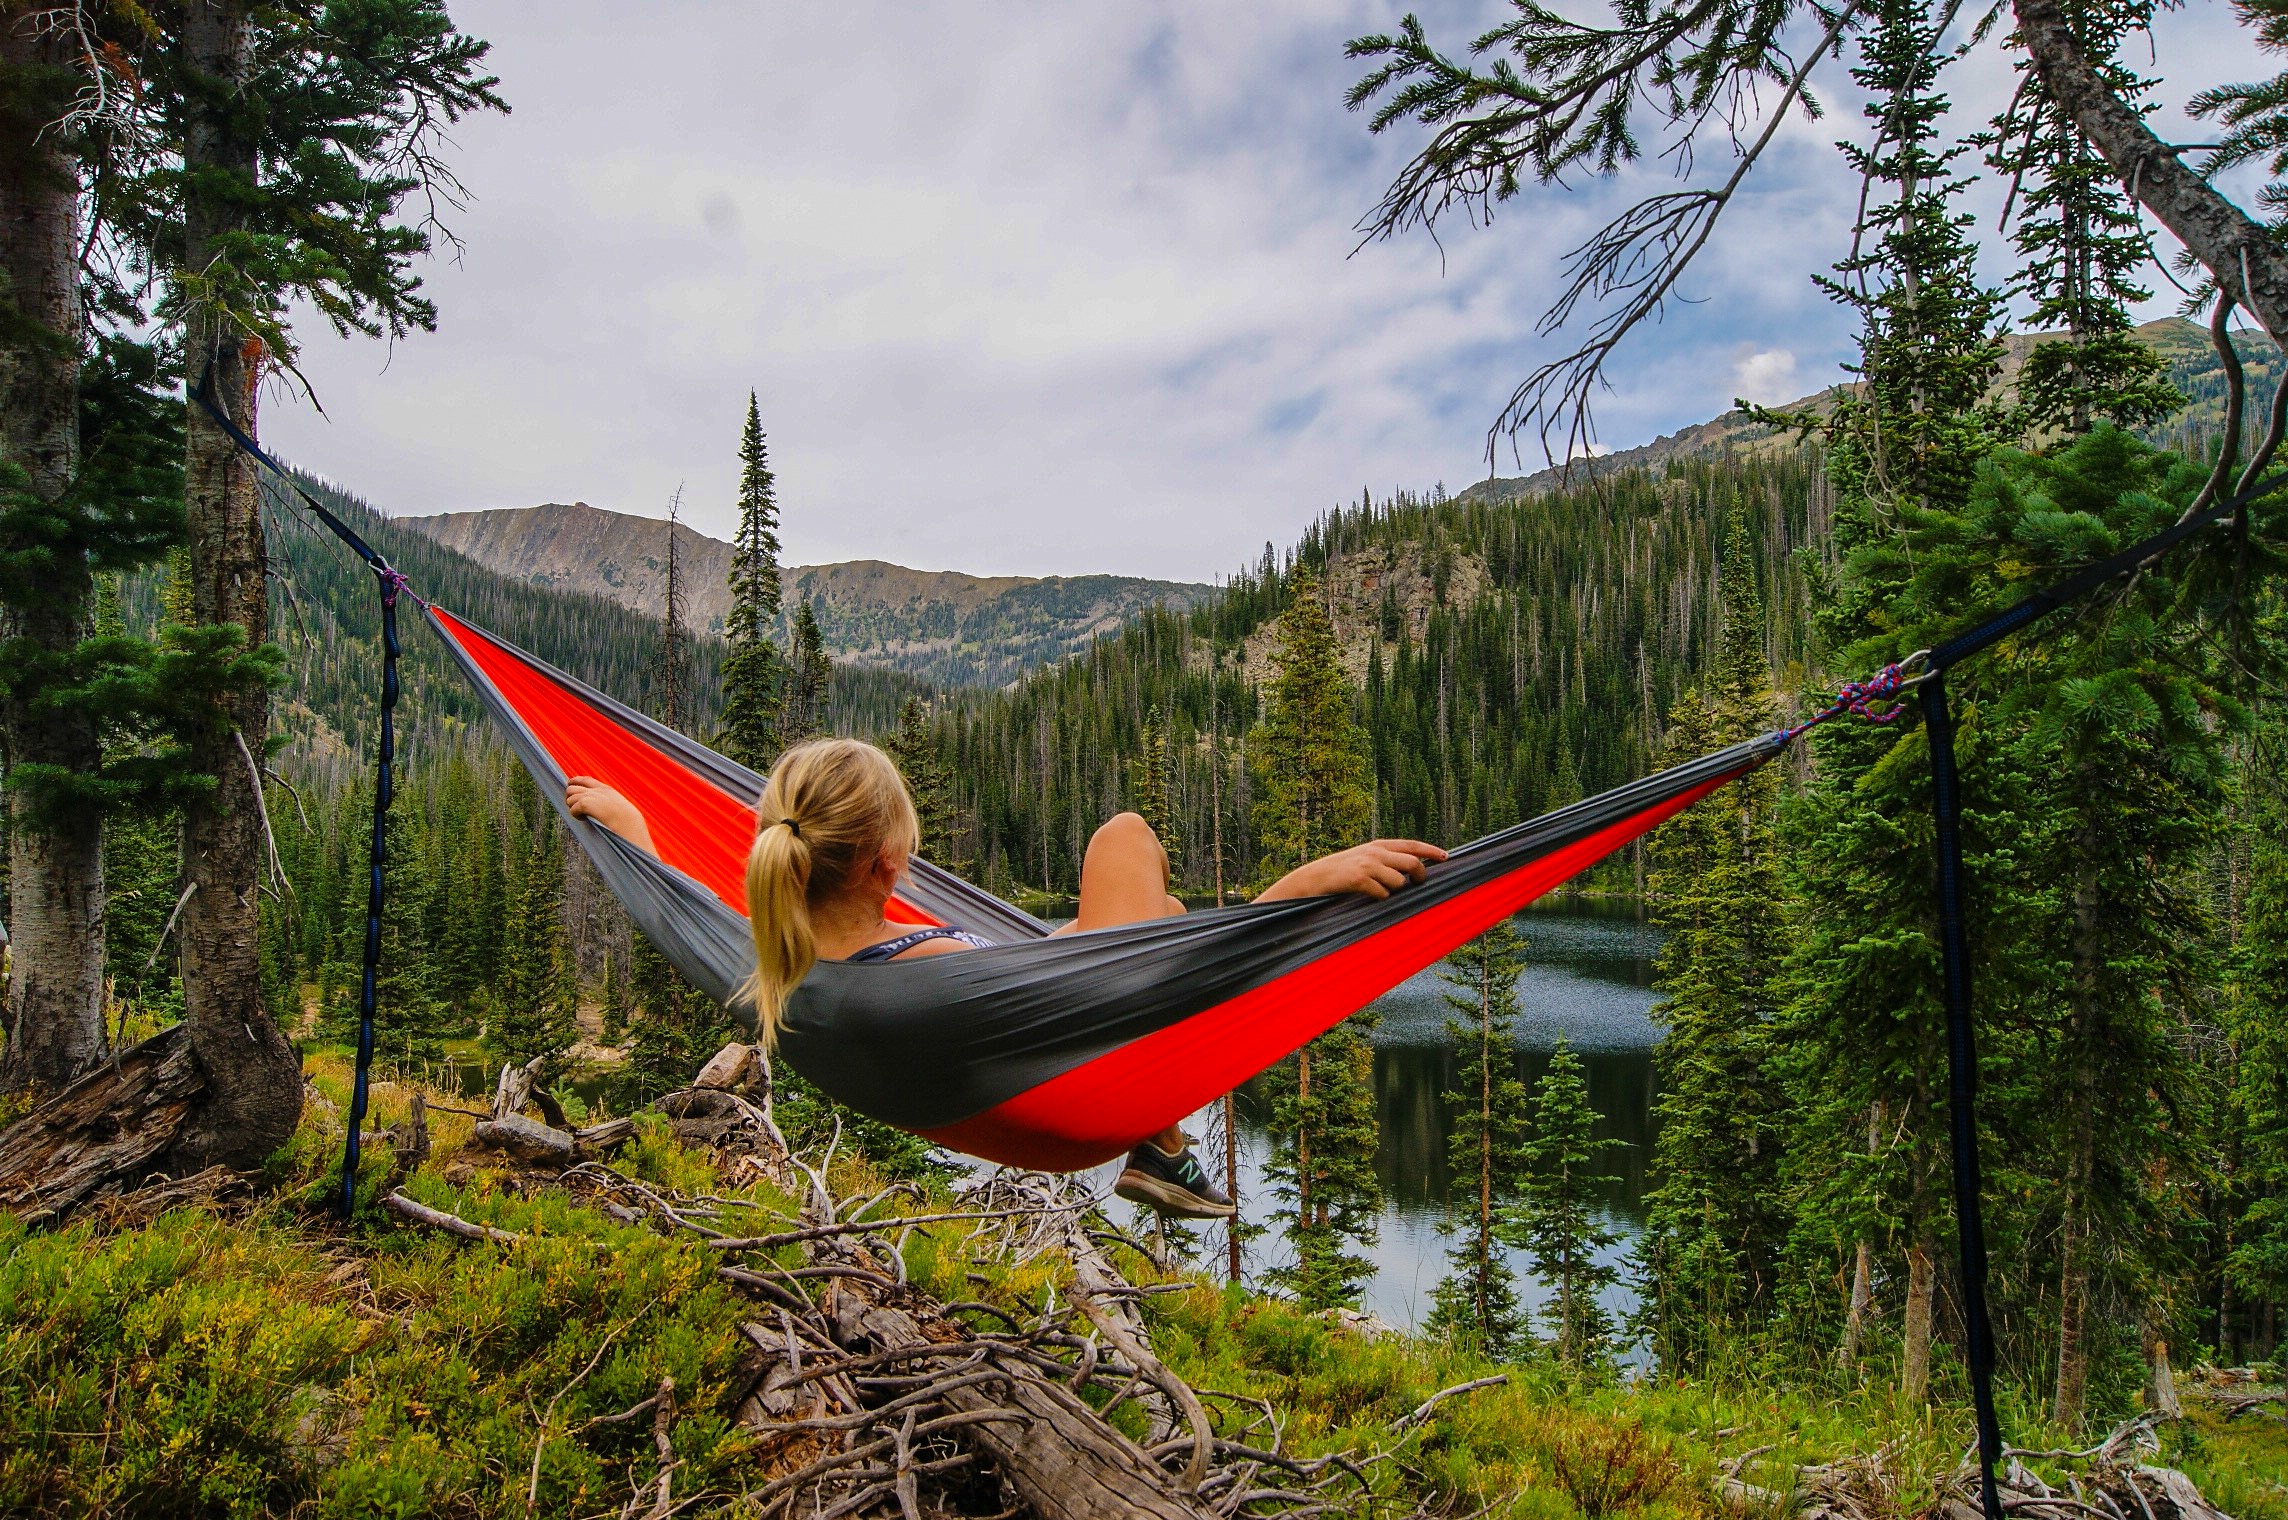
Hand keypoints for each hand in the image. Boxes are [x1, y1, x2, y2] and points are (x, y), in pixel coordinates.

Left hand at [566, 776, 657, 856]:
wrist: (628, 821)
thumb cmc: (627, 819)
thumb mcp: (619, 806)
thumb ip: (609, 804)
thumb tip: (603, 810)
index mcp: (606, 789)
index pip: (586, 780)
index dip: (576, 781)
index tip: (570, 784)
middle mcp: (596, 790)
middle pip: (572, 787)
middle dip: (570, 797)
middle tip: (575, 807)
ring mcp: (590, 796)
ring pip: (569, 797)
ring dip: (572, 807)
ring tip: (580, 814)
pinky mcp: (585, 804)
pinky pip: (572, 808)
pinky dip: (575, 815)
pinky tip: (583, 819)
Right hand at [1258, 839, 1446, 901]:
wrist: (1313, 878)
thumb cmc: (1341, 872)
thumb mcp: (1363, 858)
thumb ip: (1384, 860)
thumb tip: (1411, 870)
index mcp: (1378, 845)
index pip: (1411, 845)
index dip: (1430, 850)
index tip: (1446, 856)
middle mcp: (1375, 852)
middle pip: (1412, 863)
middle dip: (1420, 875)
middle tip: (1420, 884)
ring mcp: (1368, 865)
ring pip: (1399, 882)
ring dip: (1394, 891)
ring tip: (1378, 891)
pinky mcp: (1360, 879)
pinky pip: (1383, 894)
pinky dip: (1379, 898)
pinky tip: (1367, 896)